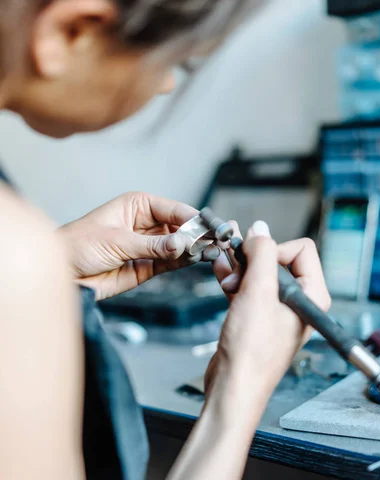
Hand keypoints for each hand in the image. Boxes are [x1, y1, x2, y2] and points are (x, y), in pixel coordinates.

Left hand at [59, 192, 219, 300]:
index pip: (174, 209)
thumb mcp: (117, 241)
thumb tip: (181, 244)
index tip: (210, 227)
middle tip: (215, 242)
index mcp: (138, 205)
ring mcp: (148, 245)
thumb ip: (152, 245)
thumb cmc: (78, 245)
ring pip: (179, 245)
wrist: (63, 274)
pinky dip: (185, 261)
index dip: (193, 218)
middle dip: (197, 234)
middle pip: (181, 227)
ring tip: (211, 252)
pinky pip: (172, 262)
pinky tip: (197, 259)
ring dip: (195, 249)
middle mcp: (146, 223)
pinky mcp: (147, 266)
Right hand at [205, 222, 330, 419]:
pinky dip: (234, 279)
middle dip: (253, 260)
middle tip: (235, 267)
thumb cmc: (251, 351)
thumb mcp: (258, 291)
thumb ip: (261, 254)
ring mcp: (276, 310)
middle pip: (277, 259)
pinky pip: (247, 288)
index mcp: (311, 295)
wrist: (233, 385)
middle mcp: (297, 302)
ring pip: (259, 273)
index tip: (253, 257)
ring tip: (225, 275)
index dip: (274, 248)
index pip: (301, 250)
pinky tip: (220, 274)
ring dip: (240, 269)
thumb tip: (260, 230)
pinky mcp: (257, 317)